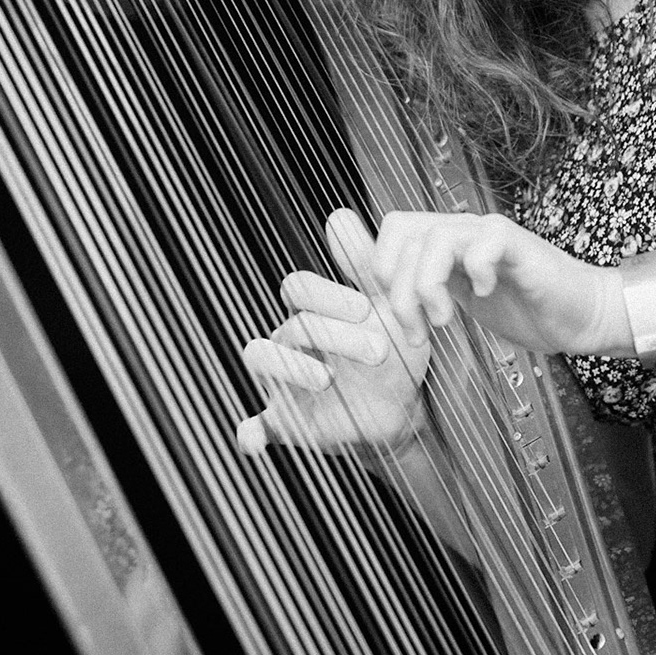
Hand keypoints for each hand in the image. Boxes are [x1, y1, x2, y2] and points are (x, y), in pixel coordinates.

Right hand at [237, 210, 431, 456]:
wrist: (405, 407)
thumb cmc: (390, 349)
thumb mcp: (386, 308)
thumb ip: (364, 264)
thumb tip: (339, 215)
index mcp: (313, 310)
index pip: (300, 288)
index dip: (330, 295)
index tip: (368, 308)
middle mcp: (290, 341)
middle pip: (291, 324)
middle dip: (331, 332)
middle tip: (378, 350)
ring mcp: (284, 382)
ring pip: (263, 360)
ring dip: (291, 368)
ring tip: (327, 379)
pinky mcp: (286, 422)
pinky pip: (257, 427)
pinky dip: (250, 433)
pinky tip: (252, 440)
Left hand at [368, 210, 624, 356]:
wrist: (580, 316)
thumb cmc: (525, 310)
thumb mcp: (461, 301)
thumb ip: (425, 289)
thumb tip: (382, 294)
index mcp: (447, 241)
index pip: (394, 228)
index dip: (383, 267)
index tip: (401, 315)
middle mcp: (464, 229)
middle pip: (405, 235)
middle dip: (400, 292)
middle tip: (418, 332)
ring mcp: (490, 233)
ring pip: (436, 240)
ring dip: (429, 287)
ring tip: (444, 321)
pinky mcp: (518, 244)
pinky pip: (482, 243)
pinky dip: (476, 271)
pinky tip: (486, 293)